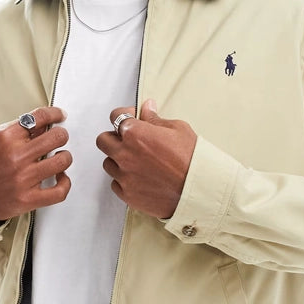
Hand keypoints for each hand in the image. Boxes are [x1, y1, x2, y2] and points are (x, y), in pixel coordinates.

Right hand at [0, 106, 71, 222]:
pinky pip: (59, 191)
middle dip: (61, 135)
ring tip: (58, 158)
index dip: (55, 113)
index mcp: (5, 138)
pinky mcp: (28, 199)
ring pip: (62, 161)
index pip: (39, 117)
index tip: (60, 116)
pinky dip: (65, 183)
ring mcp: (23, 179)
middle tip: (59, 138)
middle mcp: (15, 157)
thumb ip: (17, 131)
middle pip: (56, 137)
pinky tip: (60, 178)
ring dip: (64, 157)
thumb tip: (44, 124)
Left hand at [96, 99, 196, 217]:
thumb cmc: (193, 159)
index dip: (125, 115)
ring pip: (108, 163)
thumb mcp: (178, 130)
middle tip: (130, 141)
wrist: (200, 191)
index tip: (133, 119)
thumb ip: (155, 119)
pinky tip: (140, 178)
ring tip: (138, 162)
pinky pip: (116, 184)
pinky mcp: (127, 194)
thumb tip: (147, 109)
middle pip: (103, 140)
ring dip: (118, 160)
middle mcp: (125, 154)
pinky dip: (125, 180)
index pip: (115, 116)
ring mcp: (124, 176)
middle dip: (115, 138)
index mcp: (135, 133)